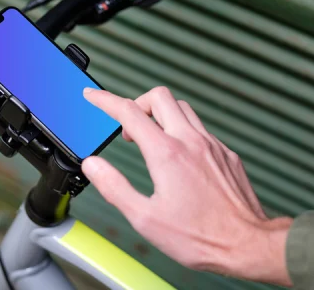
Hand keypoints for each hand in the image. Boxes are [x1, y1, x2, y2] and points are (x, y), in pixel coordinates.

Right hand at [81, 86, 292, 286]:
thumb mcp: (144, 218)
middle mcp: (191, 142)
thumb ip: (114, 187)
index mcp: (167, 154)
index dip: (105, 100)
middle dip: (136, 104)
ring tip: (150, 139)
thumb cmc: (199, 237)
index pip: (129, 112)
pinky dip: (181, 130)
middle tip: (128, 129)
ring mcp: (212, 145)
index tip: (93, 95)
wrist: (248, 245)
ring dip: (160, 115)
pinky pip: (199, 127)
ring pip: (182, 108)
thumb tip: (93, 165)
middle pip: (159, 97)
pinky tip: (178, 154)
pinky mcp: (226, 154)